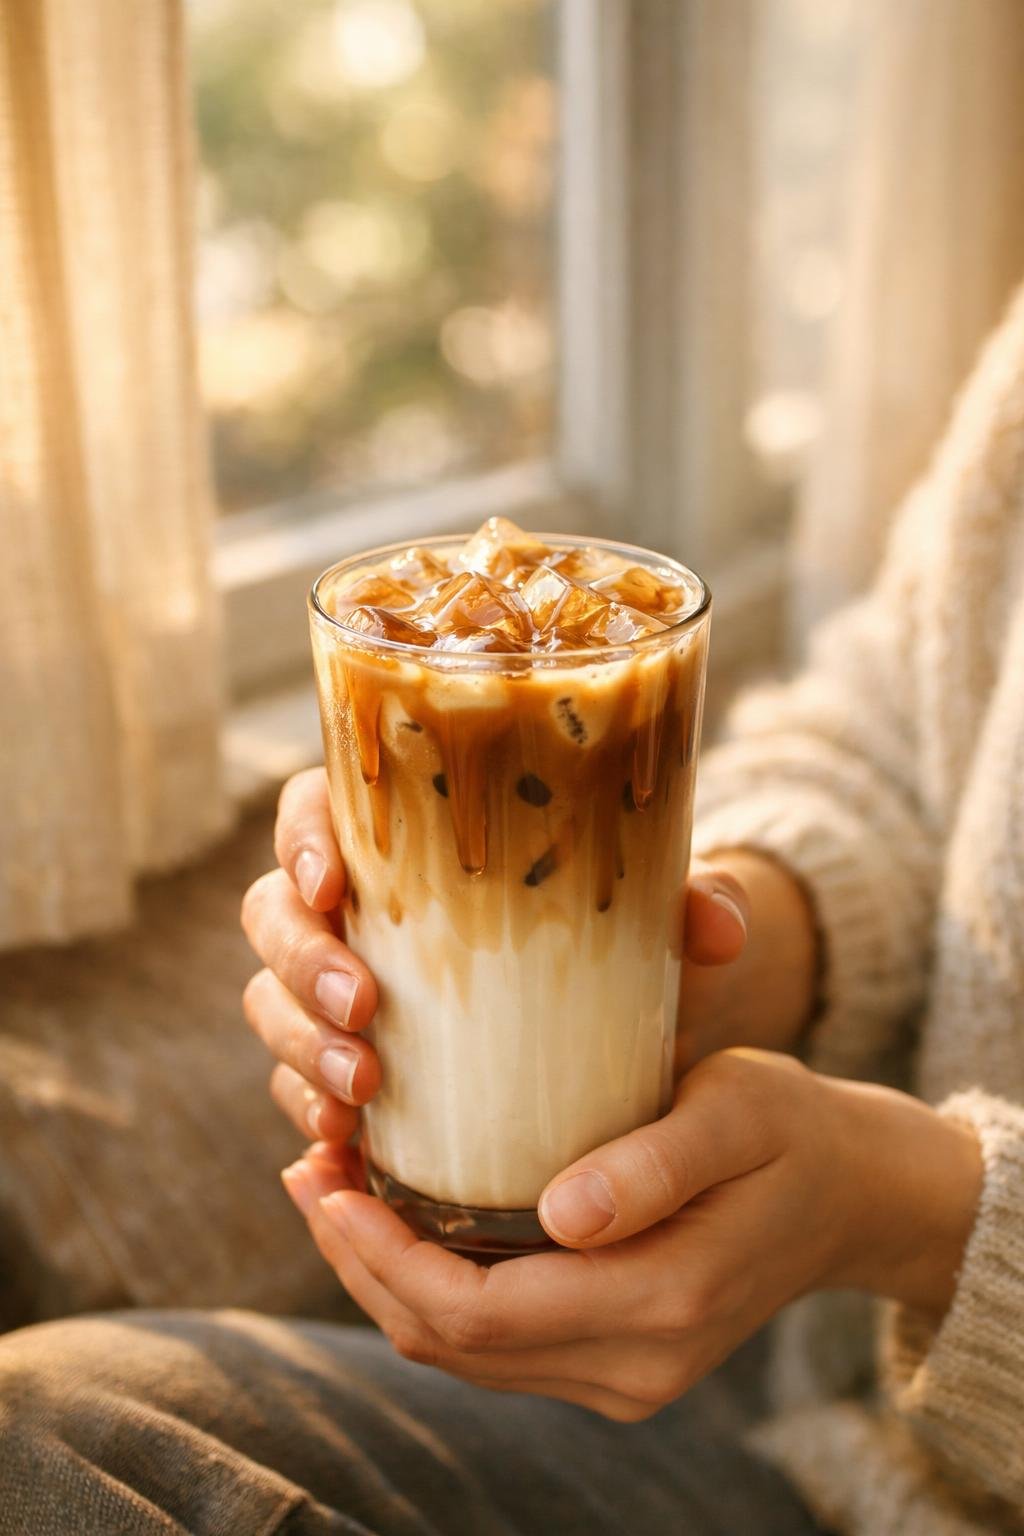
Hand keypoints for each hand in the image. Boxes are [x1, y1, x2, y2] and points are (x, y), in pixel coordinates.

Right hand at [240, 768, 763, 1135]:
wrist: (617, 1027)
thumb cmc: (614, 940)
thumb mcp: (653, 917)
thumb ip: (687, 904)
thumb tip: (721, 926)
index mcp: (404, 838)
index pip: (316, 811)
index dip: (302, 840)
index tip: (334, 884)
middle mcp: (356, 910)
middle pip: (273, 913)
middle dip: (303, 964)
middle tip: (368, 1007)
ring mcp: (337, 990)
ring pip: (272, 1002)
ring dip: (301, 1046)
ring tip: (363, 1091)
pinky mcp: (346, 1064)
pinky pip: (294, 1085)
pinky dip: (309, 1112)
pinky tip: (346, 1144)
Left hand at [280, 1049, 981, 1421]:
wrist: (850, 1192)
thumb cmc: (790, 1128)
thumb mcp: (738, 1112)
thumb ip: (655, 1164)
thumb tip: (560, 1214)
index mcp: (662, 1303)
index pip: (479, 1311)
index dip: (383, 1256)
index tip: (325, 1178)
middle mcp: (636, 1367)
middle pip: (453, 1345)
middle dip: (361, 1263)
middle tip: (307, 1169)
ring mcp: (625, 1378)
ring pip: (464, 1355)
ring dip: (386, 1278)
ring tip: (332, 1187)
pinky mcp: (616, 1363)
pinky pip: (496, 1345)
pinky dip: (433, 1290)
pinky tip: (401, 1222)